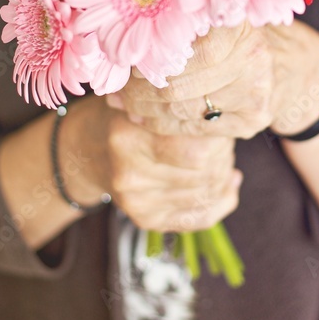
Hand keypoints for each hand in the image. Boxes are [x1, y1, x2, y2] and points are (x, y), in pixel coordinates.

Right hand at [59, 94, 241, 232]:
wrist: (90, 150)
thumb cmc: (129, 116)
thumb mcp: (146, 99)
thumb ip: (180, 106)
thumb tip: (228, 120)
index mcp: (129, 135)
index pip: (198, 146)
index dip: (219, 135)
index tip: (220, 121)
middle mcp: (130, 173)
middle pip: (205, 170)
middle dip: (224, 153)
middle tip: (223, 139)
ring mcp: (137, 201)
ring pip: (207, 193)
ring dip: (224, 173)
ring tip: (219, 156)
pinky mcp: (146, 220)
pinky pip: (201, 217)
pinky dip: (223, 199)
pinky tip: (226, 183)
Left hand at [106, 20, 318, 138]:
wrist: (294, 67)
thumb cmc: (240, 35)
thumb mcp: (216, 14)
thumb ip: (179, 16)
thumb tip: (119, 30)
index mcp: (236, 20)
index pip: (177, 46)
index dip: (143, 57)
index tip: (120, 58)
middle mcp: (251, 55)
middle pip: (176, 82)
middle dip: (137, 89)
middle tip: (114, 88)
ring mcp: (255, 91)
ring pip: (182, 108)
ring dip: (145, 109)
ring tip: (124, 102)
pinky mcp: (253, 121)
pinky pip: (196, 128)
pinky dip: (164, 125)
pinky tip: (146, 117)